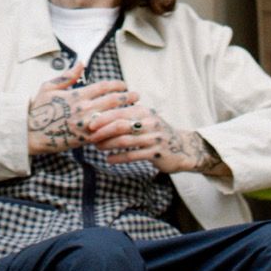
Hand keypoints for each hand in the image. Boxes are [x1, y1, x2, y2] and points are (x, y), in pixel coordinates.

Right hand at [27, 69, 128, 155]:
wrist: (30, 133)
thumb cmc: (38, 109)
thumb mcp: (48, 87)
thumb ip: (67, 76)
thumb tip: (82, 63)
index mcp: (76, 95)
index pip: (103, 87)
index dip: (116, 85)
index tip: (124, 85)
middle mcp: (84, 108)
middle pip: (112, 100)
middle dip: (127, 97)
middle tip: (136, 95)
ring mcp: (86, 124)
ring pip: (113, 116)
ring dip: (127, 112)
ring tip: (137, 110)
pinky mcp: (86, 139)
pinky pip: (107, 133)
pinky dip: (119, 129)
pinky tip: (128, 127)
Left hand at [81, 86, 215, 175]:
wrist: (181, 147)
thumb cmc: (155, 133)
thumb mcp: (144, 120)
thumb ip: (126, 116)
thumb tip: (98, 115)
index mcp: (143, 111)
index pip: (119, 111)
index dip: (102, 118)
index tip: (88, 124)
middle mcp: (149, 122)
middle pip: (120, 125)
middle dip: (103, 132)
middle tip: (90, 138)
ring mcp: (153, 138)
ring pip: (125, 141)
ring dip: (108, 145)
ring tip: (98, 148)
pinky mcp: (156, 152)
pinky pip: (133, 155)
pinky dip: (118, 158)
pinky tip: (109, 160)